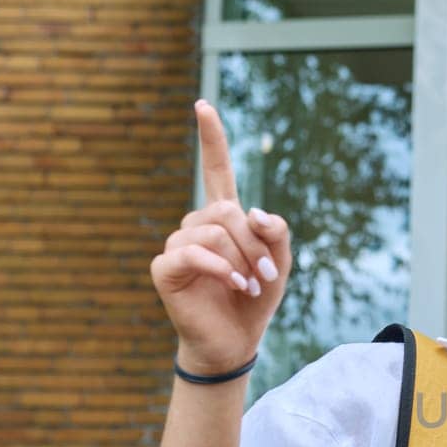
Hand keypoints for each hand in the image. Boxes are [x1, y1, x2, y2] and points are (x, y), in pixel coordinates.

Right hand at [149, 100, 291, 373]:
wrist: (235, 340)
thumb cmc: (255, 298)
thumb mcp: (280, 262)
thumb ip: (275, 231)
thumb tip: (254, 211)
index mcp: (223, 217)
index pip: (216, 170)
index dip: (212, 138)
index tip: (203, 106)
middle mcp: (196, 224)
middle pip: (228, 211)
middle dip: (254, 242)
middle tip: (267, 274)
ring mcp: (177, 244)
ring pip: (213, 231)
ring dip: (241, 260)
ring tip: (251, 284)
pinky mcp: (165, 267)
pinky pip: (192, 252)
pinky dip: (220, 269)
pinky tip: (234, 285)